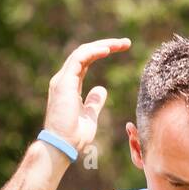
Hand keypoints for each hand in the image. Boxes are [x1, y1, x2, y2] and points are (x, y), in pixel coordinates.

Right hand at [44, 38, 130, 152]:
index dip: (102, 52)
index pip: (86, 61)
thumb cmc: (74, 137)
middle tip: (126, 43)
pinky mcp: (64, 82)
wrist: (62, 146)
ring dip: (102, 45)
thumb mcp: (90, 116)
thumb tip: (101, 90)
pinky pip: (79, 59)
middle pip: (85, 53)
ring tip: (120, 44)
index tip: (121, 49)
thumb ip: (94, 102)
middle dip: (106, 45)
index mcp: (69, 85)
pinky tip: (107, 50)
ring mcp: (62, 80)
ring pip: (82, 52)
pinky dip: (93, 52)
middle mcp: (64, 79)